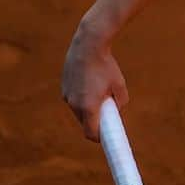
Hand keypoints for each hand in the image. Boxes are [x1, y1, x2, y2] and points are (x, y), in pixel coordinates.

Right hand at [61, 21, 129, 141]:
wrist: (88, 45)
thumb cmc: (106, 66)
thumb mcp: (119, 85)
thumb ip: (121, 103)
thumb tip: (117, 112)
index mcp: (88, 107)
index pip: (91, 133)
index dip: (100, 138)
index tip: (108, 139)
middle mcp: (74, 104)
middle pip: (85, 122)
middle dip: (96, 121)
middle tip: (109, 113)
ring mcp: (67, 96)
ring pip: (78, 110)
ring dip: (89, 108)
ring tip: (101, 92)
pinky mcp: (64, 87)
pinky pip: (74, 98)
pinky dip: (83, 97)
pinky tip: (91, 84)